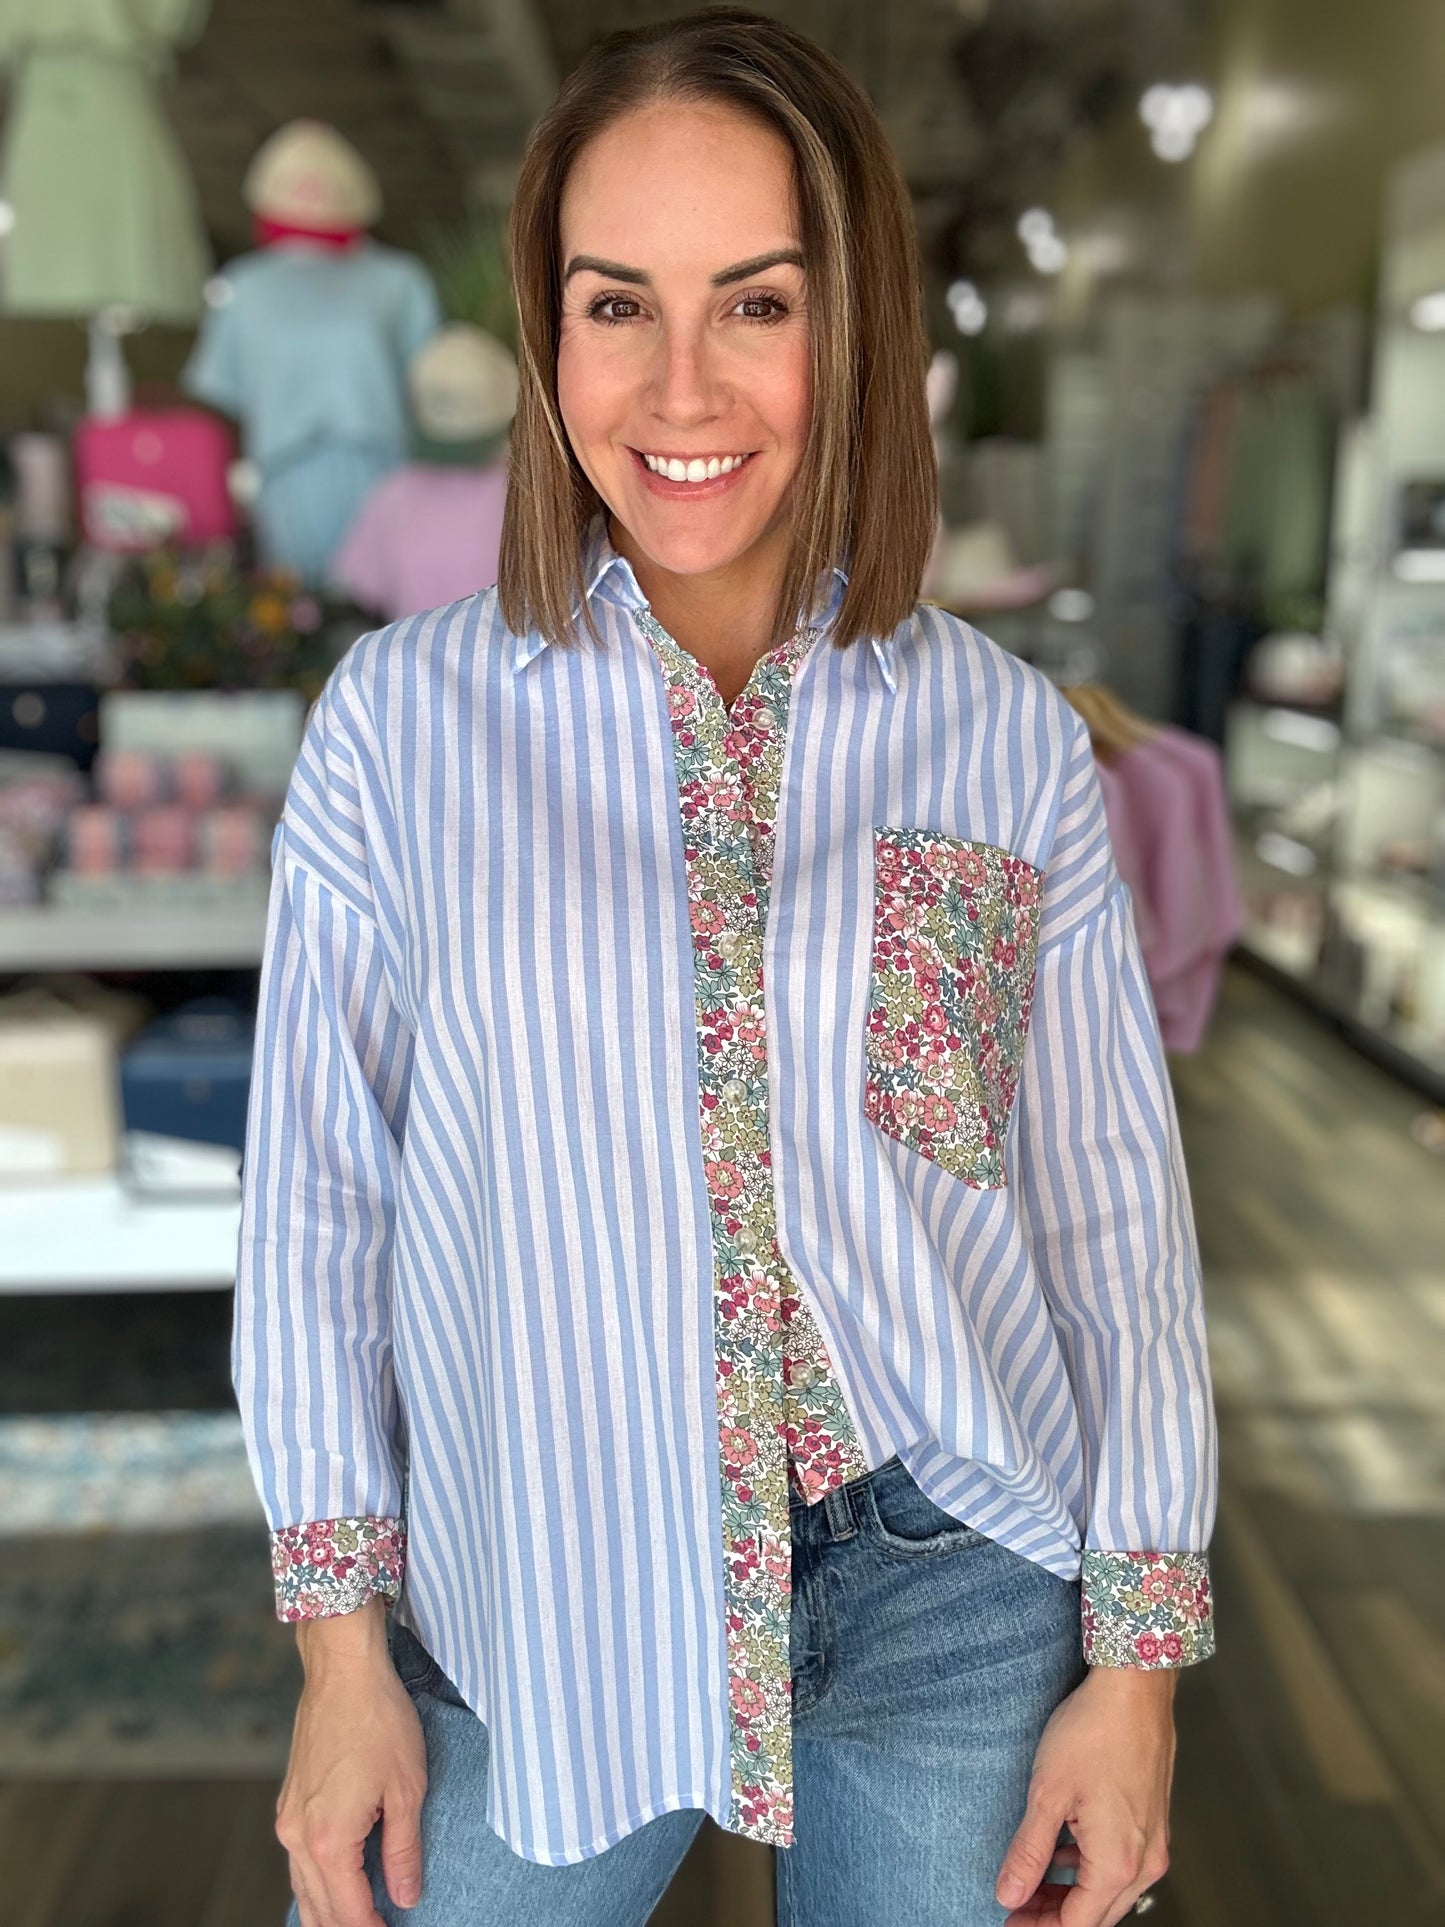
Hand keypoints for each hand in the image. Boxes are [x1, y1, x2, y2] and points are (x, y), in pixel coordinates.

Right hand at [276, 1597, 428, 1925]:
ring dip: (326, 1912)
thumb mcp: (407, 1788)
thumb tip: (407, 1895)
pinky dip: (315, 1882)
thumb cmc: (379, 1720)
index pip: (350, 1912)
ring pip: (302, 1888)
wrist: (342, 1670)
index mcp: (329, 1840)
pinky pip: (297, 1860)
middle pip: (319, 1909)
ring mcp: (288, 1819)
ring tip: (356, 1921)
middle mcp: (298, 1837)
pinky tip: (333, 1885)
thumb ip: (404, 1849)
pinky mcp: (289, 1801)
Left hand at [994, 1665, 1176, 1924]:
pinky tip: (1065, 1853)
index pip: (1077, 1925)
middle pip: (1097, 1915)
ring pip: (1111, 1892)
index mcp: (1118, 1863)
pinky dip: (1091, 1870)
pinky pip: (1123, 1864)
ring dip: (1072, 1894)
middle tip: (1016, 1907)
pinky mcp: (1154, 1821)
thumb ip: (1029, 1851)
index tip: (1008, 1920)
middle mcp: (1145, 1862)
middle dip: (1054, 1916)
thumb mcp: (1047, 1793)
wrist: (1136, 1686)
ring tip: (1032, 1882)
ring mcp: (1155, 1842)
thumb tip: (1009, 1895)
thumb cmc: (1093, 1731)